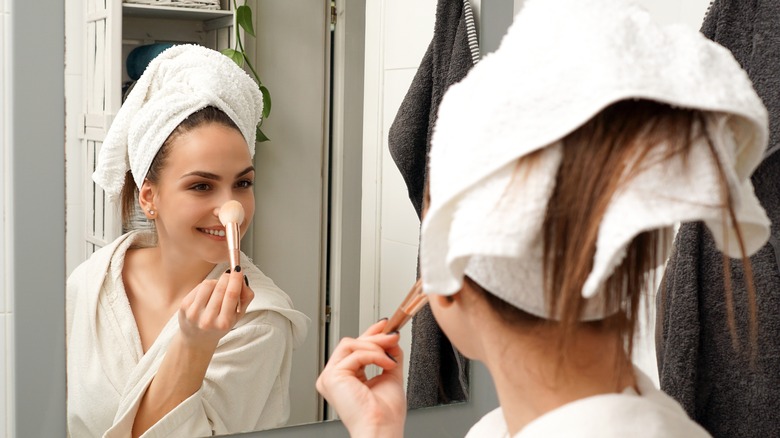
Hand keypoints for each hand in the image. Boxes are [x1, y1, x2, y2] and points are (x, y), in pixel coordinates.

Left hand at [177, 269, 253, 350]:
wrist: (197, 340)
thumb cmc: (219, 326)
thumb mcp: (238, 316)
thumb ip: (246, 298)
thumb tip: (242, 279)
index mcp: (224, 323)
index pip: (232, 295)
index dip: (236, 279)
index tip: (238, 270)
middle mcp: (208, 320)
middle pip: (220, 288)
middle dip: (227, 278)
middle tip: (230, 276)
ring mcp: (194, 313)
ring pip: (208, 284)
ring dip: (216, 281)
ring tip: (218, 288)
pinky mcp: (184, 307)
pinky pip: (198, 287)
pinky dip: (206, 286)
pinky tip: (208, 294)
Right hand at [316, 320, 405, 437]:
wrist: (383, 429)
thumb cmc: (385, 415)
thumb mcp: (389, 375)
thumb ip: (388, 354)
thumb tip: (390, 336)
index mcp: (345, 378)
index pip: (354, 348)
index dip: (369, 334)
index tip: (385, 326)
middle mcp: (334, 377)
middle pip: (351, 344)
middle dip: (375, 337)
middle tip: (393, 336)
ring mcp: (330, 377)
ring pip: (351, 344)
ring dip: (375, 346)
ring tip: (390, 357)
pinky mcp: (332, 377)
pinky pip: (354, 354)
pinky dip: (374, 355)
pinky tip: (387, 363)